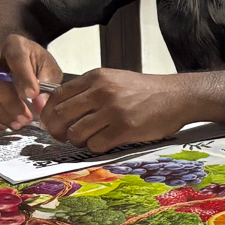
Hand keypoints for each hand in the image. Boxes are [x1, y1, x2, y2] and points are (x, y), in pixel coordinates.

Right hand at [0, 36, 63, 130]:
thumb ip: (48, 86)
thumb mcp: (48, 69)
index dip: (23, 77)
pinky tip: (4, 125)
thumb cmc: (36, 65)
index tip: (33, 95)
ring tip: (18, 124)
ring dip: (0, 114)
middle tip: (26, 119)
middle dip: (11, 103)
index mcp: (14, 45)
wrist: (18, 60)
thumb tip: (41, 107)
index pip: (16, 58)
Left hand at [38, 68, 186, 151]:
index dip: (48, 112)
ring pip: (75, 133)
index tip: (50, 122)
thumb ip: (88, 91)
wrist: (176, 96)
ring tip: (89, 138)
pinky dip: (96, 147)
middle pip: (60, 115)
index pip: (57, 95)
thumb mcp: (113, 80)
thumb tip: (59, 108)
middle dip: (56, 130)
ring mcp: (113, 110)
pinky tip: (105, 141)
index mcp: (96, 77)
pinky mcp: (124, 128)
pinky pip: (95, 144)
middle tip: (62, 136)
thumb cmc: (144, 91)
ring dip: (77, 140)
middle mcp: (101, 91)